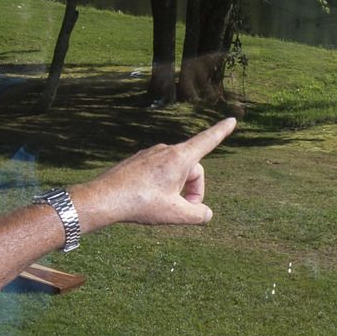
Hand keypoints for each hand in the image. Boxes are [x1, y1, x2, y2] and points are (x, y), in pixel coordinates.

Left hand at [73, 118, 236, 229]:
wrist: (104, 199)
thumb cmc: (141, 204)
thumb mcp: (176, 214)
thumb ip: (198, 214)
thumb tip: (205, 213)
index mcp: (179, 158)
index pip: (207, 142)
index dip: (221, 132)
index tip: (232, 121)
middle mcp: (165, 151)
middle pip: (192, 170)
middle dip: (193, 191)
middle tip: (183, 211)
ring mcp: (149, 154)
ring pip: (174, 173)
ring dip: (176, 190)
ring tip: (162, 208)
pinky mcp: (137, 161)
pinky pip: (158, 173)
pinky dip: (161, 187)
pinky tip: (147, 201)